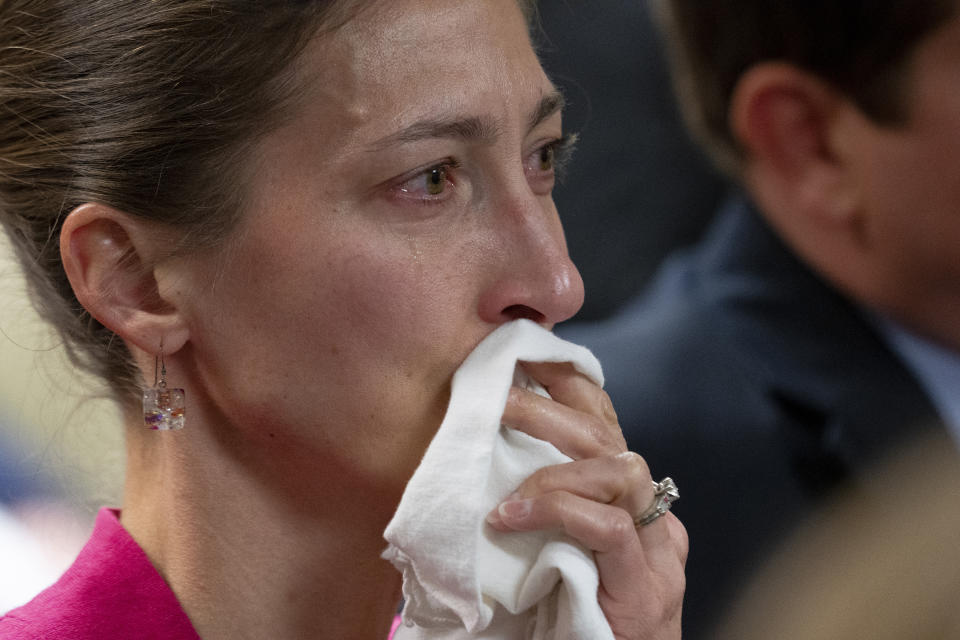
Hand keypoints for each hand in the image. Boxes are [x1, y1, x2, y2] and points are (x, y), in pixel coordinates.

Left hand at [485, 361, 686, 639]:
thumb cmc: (575, 624)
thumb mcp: (557, 552)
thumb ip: (545, 509)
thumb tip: (485, 466)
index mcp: (632, 506)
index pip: (609, 426)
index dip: (571, 384)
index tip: (525, 358)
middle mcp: (654, 521)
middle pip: (612, 438)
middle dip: (553, 406)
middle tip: (500, 397)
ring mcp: (658, 555)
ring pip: (622, 470)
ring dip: (554, 462)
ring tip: (502, 470)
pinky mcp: (646, 589)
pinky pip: (608, 527)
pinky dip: (557, 511)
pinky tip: (511, 518)